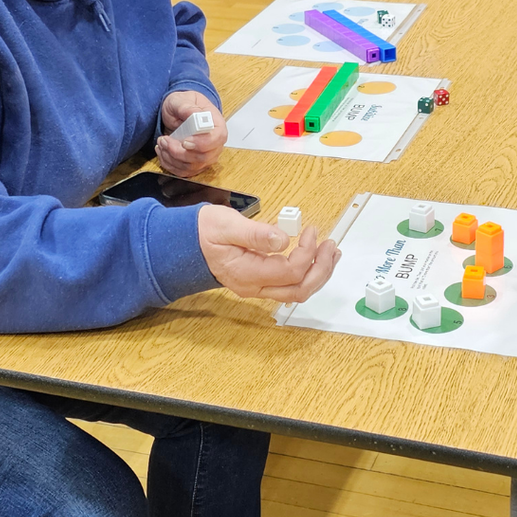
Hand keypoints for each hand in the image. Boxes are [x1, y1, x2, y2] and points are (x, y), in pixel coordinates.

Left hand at [157, 90, 226, 175]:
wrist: (178, 113)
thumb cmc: (183, 105)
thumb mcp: (182, 100)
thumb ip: (187, 108)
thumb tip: (194, 115)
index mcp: (217, 125)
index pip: (217, 139)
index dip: (201, 144)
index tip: (185, 142)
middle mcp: (215, 144)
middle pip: (203, 157)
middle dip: (179, 152)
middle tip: (164, 140)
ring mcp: (206, 156)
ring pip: (191, 167)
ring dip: (171, 158)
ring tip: (161, 143)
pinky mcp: (195, 164)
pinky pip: (183, 171)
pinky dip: (169, 164)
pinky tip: (162, 151)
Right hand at [198, 204, 340, 301]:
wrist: (186, 246)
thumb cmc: (204, 233)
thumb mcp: (226, 224)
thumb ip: (255, 233)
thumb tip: (282, 239)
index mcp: (247, 273)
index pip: (290, 272)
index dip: (307, 253)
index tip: (311, 232)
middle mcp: (254, 287)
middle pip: (299, 290)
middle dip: (321, 269)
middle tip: (330, 245)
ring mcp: (258, 288)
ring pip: (297, 292)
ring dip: (318, 273)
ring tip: (330, 253)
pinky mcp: (261, 283)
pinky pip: (291, 286)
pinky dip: (308, 273)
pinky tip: (316, 258)